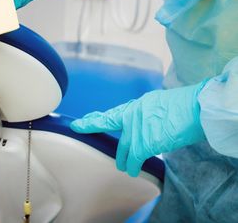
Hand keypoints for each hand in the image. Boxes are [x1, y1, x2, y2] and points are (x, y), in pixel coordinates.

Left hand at [70, 83, 206, 176]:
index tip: (79, 122)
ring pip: (123, 148)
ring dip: (123, 159)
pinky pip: (134, 159)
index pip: (111, 113)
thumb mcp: (160, 103)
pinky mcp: (143, 144)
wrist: (195, 108)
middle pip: (108, 124)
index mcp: (136, 105)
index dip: (94, 119)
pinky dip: (133, 166)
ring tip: (124, 166)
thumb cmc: (185, 106)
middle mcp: (132, 115)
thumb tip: (146, 121)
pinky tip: (132, 170)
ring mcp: (135, 130)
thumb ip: (147, 113)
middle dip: (94, 127)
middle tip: (82, 128)